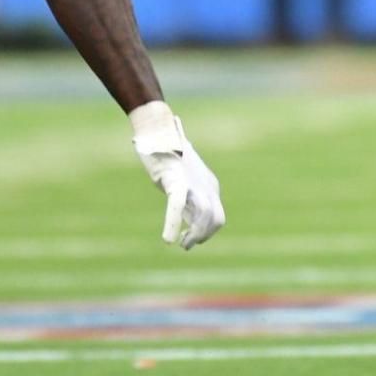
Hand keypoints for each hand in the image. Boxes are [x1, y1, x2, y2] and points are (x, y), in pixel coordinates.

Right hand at [129, 101, 225, 248]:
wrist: (158, 131)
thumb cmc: (168, 154)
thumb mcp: (182, 179)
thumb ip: (186, 196)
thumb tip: (184, 213)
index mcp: (209, 186)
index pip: (217, 217)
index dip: (205, 233)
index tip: (189, 240)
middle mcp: (206, 185)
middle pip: (217, 218)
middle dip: (203, 235)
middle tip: (186, 244)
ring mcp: (192, 182)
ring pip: (204, 214)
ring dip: (194, 234)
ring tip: (182, 243)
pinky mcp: (174, 179)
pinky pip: (176, 205)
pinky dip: (172, 223)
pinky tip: (167, 238)